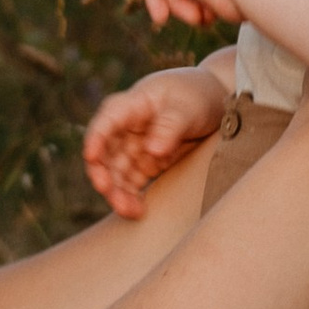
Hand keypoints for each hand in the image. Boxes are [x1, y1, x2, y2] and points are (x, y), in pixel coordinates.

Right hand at [84, 65, 228, 217]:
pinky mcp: (146, 164)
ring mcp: (135, 148)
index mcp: (131, 106)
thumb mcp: (188, 107)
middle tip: (109, 193)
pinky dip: (132, 198)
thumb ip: (170, 125)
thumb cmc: (198, 95)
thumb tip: (152, 150)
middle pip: (105, 153)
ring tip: (130, 212)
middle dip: (103, 175)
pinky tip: (138, 212)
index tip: (91, 156)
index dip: (95, 138)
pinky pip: (132, 184)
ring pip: (116, 174)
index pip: (106, 121)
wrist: (218, 102)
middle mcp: (126, 128)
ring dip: (118, 193)